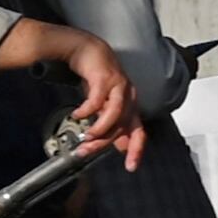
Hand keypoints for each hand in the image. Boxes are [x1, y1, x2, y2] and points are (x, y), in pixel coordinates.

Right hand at [0, 20, 145, 164]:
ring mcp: (119, 86)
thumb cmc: (97, 78)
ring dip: (100, 128)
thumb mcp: (105, 104)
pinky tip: (78, 114)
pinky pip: (98, 99)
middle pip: (123, 126)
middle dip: (104, 142)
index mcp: (130, 105)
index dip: (137, 150)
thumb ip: (112, 124)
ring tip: (86, 136)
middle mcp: (128, 96)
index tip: (131, 167)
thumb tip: (119, 146)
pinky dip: (88, 110)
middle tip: (86, 151)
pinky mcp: (105, 77)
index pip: (139, 131)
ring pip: (115, 114)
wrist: (87, 49)